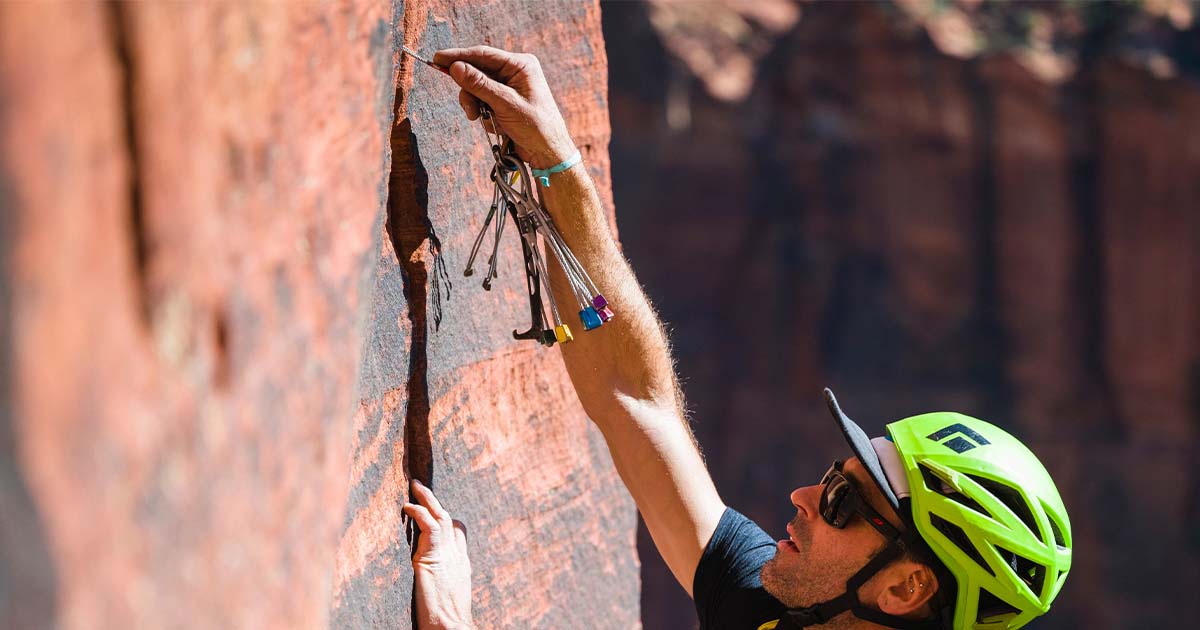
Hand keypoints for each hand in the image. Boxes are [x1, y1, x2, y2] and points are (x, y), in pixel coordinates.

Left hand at [403, 479, 474, 629]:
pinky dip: (419, 513)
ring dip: (427, 498)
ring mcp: (447, 555)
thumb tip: (431, 578)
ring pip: (441, 516)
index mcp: (461, 564)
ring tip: (415, 486)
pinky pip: (429, 526)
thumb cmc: (447, 619)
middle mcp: (457, 556)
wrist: (450, 627)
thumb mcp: (447, 594)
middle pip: (450, 519)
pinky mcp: (433, 557)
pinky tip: (408, 506)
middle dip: (435, 501)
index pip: (458, 532)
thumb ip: (441, 579)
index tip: (433, 510)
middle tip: (421, 486)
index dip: (446, 519)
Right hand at [433, 46, 576, 168]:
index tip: (437, 59)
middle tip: (469, 110)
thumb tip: (455, 67)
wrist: (548, 153)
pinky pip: (483, 102)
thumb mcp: (505, 104)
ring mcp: (508, 87)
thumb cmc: (536, 126)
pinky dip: (484, 115)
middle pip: (477, 72)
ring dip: (476, 106)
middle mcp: (514, 72)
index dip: (458, 57)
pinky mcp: (504, 102)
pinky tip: (497, 126)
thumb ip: (479, 85)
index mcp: (520, 65)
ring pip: (477, 89)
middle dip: (470, 92)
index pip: (483, 54)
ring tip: (485, 121)